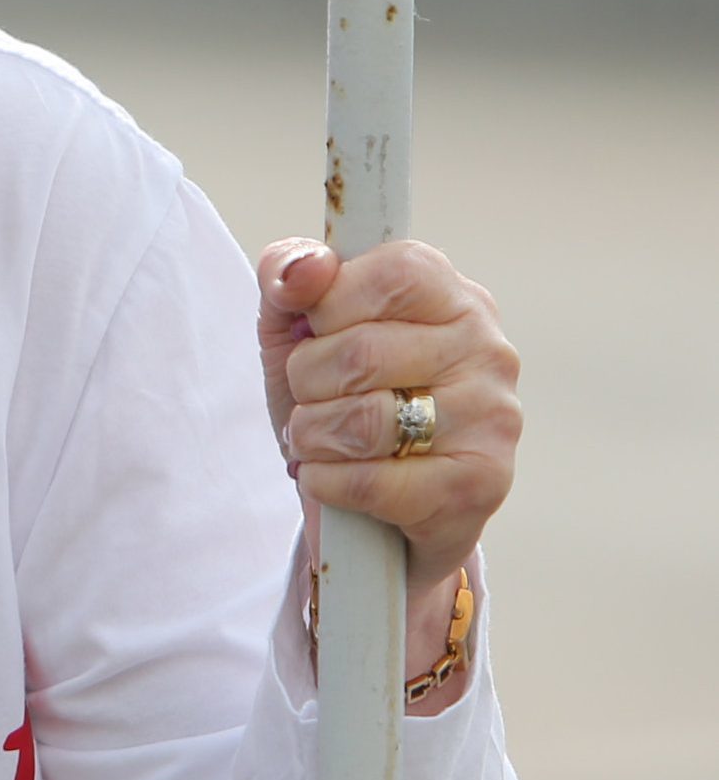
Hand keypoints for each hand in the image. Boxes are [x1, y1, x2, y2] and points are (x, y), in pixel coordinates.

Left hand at [258, 236, 520, 688]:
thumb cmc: (335, 397)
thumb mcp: (295, 326)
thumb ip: (288, 274)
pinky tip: (334, 479)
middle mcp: (487, 348)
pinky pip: (369, 482)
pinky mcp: (480, 484)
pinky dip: (326, 483)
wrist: (371, 512)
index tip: (319, 331)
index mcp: (451, 294)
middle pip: (359, 353)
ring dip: (313, 437)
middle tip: (315, 399)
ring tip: (323, 441)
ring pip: (362, 421)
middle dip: (306, 384)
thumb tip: (305, 268)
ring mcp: (492, 417)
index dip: (328, 307)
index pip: (390, 273)